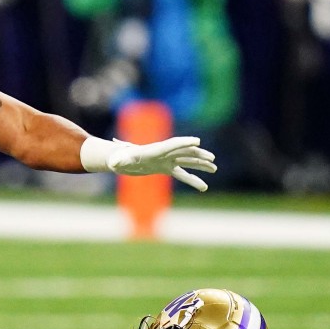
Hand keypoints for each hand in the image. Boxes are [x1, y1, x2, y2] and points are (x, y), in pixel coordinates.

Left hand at [101, 137, 217, 191]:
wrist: (119, 161)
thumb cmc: (119, 159)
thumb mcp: (119, 160)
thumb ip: (120, 159)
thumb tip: (114, 162)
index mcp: (154, 150)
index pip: (172, 144)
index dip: (184, 142)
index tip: (197, 141)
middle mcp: (163, 154)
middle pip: (184, 151)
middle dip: (198, 154)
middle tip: (211, 158)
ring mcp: (166, 161)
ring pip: (187, 161)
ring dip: (201, 164)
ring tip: (214, 168)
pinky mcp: (165, 169)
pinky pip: (182, 174)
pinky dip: (193, 179)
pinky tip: (204, 187)